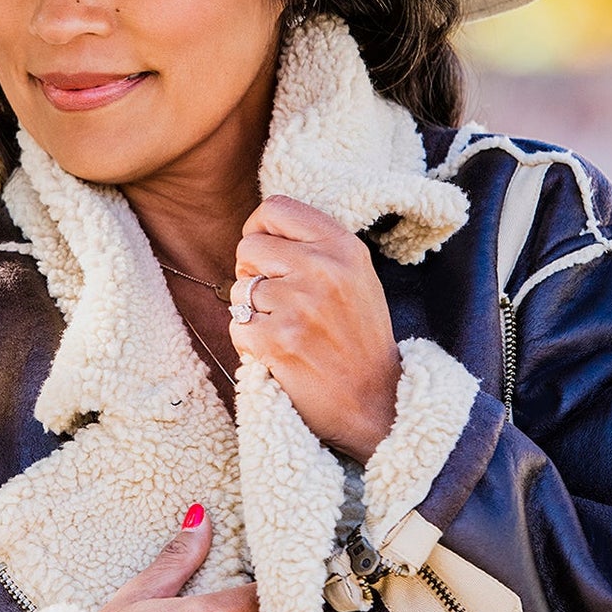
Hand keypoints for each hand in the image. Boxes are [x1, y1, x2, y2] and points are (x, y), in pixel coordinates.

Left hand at [229, 195, 400, 462]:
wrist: (376, 402)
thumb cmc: (357, 338)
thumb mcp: (353, 277)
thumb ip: (314, 247)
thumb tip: (259, 229)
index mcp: (343, 246)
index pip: (275, 208)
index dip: (259, 231)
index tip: (266, 256)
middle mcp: (323, 269)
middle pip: (248, 247)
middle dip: (252, 274)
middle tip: (277, 302)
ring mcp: (299, 305)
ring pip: (238, 290)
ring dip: (252, 313)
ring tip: (287, 332)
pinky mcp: (277, 341)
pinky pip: (236, 326)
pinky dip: (249, 344)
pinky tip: (279, 354)